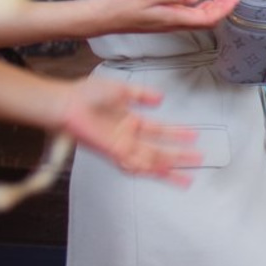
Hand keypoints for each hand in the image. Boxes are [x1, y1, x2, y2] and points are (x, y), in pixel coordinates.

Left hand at [54, 78, 200, 180]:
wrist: (66, 104)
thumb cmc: (86, 95)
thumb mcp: (121, 89)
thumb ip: (141, 94)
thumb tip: (161, 98)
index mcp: (131, 122)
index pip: (160, 131)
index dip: (178, 134)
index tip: (194, 136)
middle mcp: (128, 137)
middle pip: (159, 151)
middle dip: (180, 156)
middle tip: (199, 160)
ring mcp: (121, 146)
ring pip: (150, 161)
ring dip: (168, 168)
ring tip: (186, 175)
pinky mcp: (112, 152)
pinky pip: (133, 164)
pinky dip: (147, 169)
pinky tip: (160, 173)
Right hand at [81, 0, 237, 35]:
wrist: (97, 17)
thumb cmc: (118, 4)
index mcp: (173, 18)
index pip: (209, 17)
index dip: (225, 8)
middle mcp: (173, 24)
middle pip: (207, 20)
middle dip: (223, 6)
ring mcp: (166, 23)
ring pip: (197, 19)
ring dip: (213, 6)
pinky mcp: (159, 20)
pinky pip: (187, 17)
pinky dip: (199, 7)